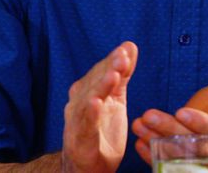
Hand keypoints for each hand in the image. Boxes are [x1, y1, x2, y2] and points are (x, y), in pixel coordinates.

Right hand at [62, 41, 138, 172]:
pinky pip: (84, 126)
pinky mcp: (80, 142)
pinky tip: (96, 103)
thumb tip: (129, 47)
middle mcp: (79, 105)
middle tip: (123, 55)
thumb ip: (121, 76)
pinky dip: (89, 114)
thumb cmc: (101, 133)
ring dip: (100, 87)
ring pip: (87, 101)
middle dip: (108, 68)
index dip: (113, 60)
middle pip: (93, 83)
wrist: (87, 168)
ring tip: (113, 75)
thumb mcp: (116, 101)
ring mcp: (78, 123)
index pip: (101, 72)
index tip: (128, 47)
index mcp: (89, 94)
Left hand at [132, 73, 207, 163]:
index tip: (181, 111)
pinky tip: (139, 142)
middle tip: (148, 115)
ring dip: (156, 140)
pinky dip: (151, 155)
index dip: (199, 122)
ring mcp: (198, 159)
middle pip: (191, 143)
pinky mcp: (183, 164)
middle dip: (169, 129)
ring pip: (177, 154)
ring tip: (140, 124)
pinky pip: (167, 163)